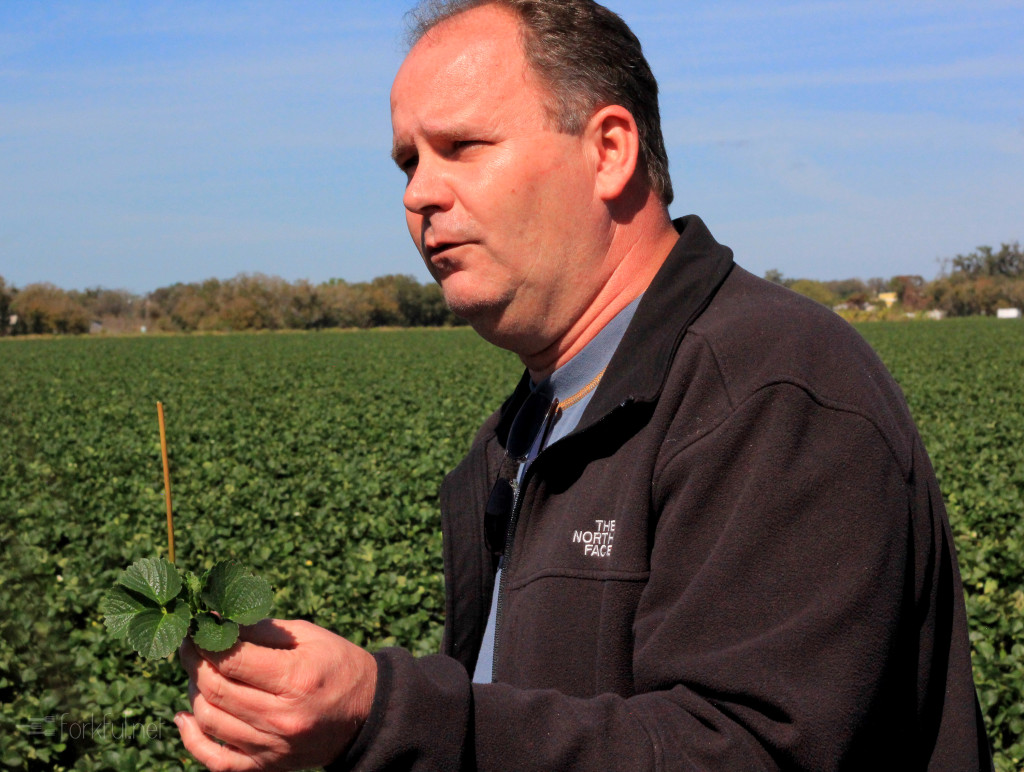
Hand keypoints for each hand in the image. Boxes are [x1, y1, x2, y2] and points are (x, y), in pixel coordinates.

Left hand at [175, 618, 376, 771]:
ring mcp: (273, 746)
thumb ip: (260, 629)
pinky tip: (185, 717)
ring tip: (197, 672)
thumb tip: (215, 621)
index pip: (232, 659)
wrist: (367, 713)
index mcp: (296, 678)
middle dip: (194, 661)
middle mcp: (282, 717)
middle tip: (189, 644)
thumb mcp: (308, 636)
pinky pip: (216, 761)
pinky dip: (192, 740)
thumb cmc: (337, 664)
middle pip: (215, 688)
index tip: (196, 626)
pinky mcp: (268, 765)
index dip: (205, 641)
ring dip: (194, 692)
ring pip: (210, 720)